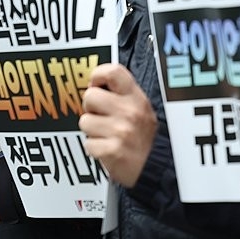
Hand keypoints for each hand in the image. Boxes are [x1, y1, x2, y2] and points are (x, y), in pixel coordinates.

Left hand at [79, 63, 156, 187]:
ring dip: (91, 130)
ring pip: (84, 121)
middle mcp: (129, 111)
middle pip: (90, 96)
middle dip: (91, 107)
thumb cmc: (143, 137)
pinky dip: (94, 148)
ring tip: (106, 134)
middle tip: (102, 116)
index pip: (112, 72)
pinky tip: (107, 147)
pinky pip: (87, 143)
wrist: (154, 166)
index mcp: (135, 97)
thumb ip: (120, 94)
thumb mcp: (140, 107)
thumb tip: (95, 83)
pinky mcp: (112, 150)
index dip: (98, 76)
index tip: (96, 84)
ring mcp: (120, 131)